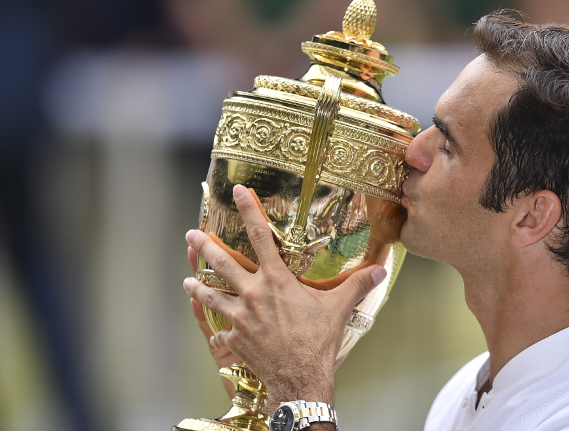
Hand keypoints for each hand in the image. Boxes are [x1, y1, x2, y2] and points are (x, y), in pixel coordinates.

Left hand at [183, 184, 386, 407]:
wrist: (300, 377)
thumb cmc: (317, 340)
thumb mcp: (338, 308)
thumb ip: (357, 285)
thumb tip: (381, 270)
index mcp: (276, 280)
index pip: (260, 236)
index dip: (249, 210)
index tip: (237, 192)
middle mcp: (253, 293)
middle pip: (222, 263)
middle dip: (204, 246)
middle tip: (191, 234)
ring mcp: (239, 316)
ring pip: (210, 295)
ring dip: (197, 287)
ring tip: (187, 281)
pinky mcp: (234, 339)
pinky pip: (221, 331)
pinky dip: (220, 330)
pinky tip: (217, 330)